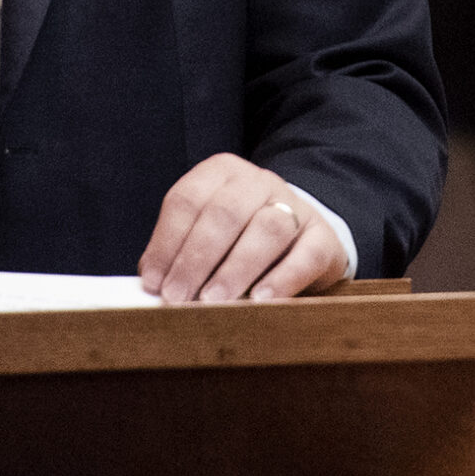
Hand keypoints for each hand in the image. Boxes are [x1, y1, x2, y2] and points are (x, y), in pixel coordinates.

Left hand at [138, 155, 348, 302]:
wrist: (302, 236)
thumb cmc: (240, 240)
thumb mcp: (206, 234)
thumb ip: (179, 252)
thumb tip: (151, 283)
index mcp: (221, 173)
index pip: (187, 200)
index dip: (167, 243)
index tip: (154, 283)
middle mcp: (258, 182)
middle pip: (224, 213)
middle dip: (196, 259)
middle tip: (178, 298)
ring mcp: (295, 206)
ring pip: (266, 229)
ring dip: (235, 269)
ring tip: (214, 302)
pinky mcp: (323, 236)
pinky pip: (305, 255)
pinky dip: (281, 279)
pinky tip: (260, 301)